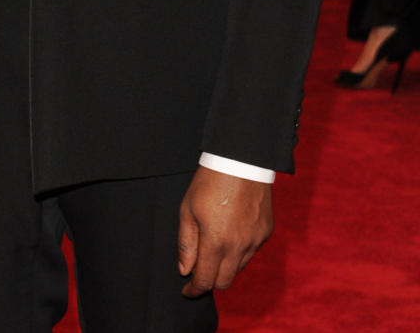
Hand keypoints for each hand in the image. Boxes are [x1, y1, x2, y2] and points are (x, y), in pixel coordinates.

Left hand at [177, 166, 273, 296]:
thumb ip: (186, 243)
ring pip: (238, 268)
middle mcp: (239, 247)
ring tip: (213, 248)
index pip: (205, 280)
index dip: (194, 289)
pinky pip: (251, 252)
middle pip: (224, 282)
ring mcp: (255, 241)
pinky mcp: (266, 233)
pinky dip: (239, 252)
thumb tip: (185, 270)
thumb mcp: (188, 209)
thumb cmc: (209, 182)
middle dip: (209, 281)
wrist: (241, 160)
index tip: (187, 290)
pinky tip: (230, 235)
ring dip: (225, 266)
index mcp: (216, 241)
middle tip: (198, 271)